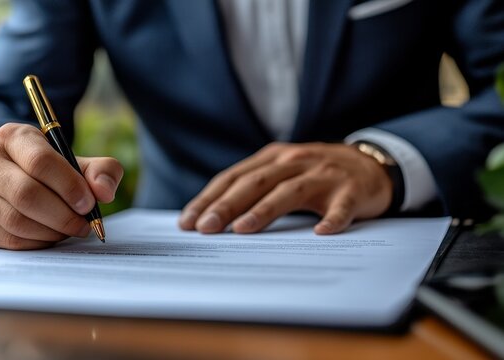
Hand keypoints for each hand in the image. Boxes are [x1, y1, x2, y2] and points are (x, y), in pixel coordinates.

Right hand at [0, 123, 122, 249]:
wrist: (9, 181)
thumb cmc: (50, 172)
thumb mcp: (77, 163)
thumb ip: (102, 171)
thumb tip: (104, 191)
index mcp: (12, 136)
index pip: (40, 162)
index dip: (69, 186)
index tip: (88, 204)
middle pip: (26, 194)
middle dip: (62, 215)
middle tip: (82, 225)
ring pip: (15, 220)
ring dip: (50, 231)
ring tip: (68, 230)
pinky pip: (6, 239)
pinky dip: (35, 243)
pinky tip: (49, 237)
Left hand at [179, 142, 392, 234]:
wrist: (370, 165)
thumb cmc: (315, 174)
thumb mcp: (282, 171)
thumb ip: (253, 187)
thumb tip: (212, 218)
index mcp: (272, 157)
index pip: (233, 177)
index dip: (209, 198)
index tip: (188, 221)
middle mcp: (294, 161)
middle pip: (255, 183)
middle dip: (227, 206)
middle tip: (205, 228)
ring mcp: (323, 175)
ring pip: (289, 192)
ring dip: (265, 211)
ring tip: (243, 230)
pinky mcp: (351, 190)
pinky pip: (341, 206)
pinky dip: (332, 218)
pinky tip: (321, 232)